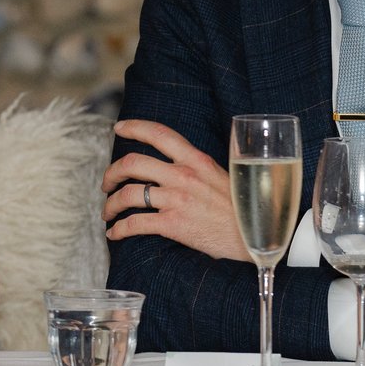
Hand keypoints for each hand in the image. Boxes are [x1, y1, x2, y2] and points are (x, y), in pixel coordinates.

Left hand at [102, 119, 246, 261]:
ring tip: (108, 211)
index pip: (159, 134)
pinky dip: (119, 229)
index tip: (119, 129)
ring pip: (129, 194)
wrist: (257, 238)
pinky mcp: (173, 224)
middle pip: (132, 163)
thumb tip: (179, 163)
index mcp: (196, 160)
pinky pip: (135, 224)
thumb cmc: (242, 209)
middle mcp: (183, 176)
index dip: (134, 128)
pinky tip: (115, 233)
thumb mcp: (223, 176)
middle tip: (107, 182)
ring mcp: (177, 200)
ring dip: (111, 203)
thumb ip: (199, 167)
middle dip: (111, 172)